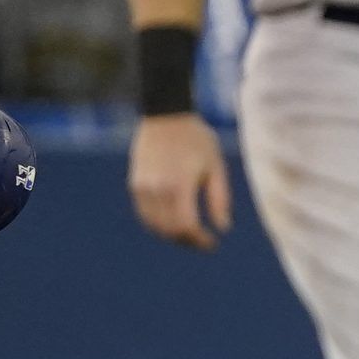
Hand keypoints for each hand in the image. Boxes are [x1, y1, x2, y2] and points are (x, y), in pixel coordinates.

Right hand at [128, 112, 232, 251]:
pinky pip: (144, 214)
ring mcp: (142, 187)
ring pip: (154, 225)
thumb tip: (223, 228)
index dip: (199, 240)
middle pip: (169, 230)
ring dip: (171, 235)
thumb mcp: (216, 167)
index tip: (212, 243)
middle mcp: (157, 189)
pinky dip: (158, 224)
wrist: (166, 116)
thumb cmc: (197, 140)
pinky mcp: (135, 184)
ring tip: (190, 234)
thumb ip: (220, 199)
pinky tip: (173, 222)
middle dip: (187, 240)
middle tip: (203, 241)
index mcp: (179, 185)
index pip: (186, 226)